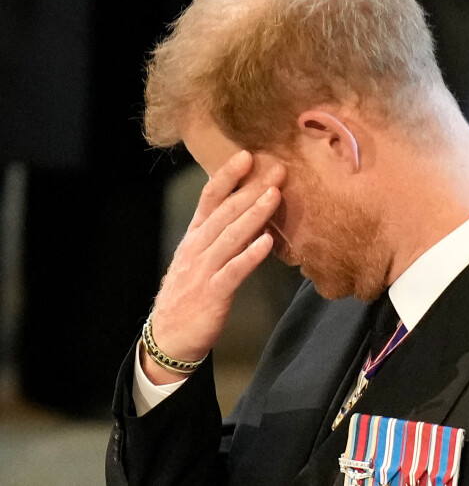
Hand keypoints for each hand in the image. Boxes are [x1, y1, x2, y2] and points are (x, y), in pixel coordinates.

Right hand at [143, 150, 285, 382]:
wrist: (169, 336)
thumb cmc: (189, 292)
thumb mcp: (197, 257)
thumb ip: (219, 234)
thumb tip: (249, 213)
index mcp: (194, 236)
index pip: (209, 198)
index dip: (228, 176)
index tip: (248, 155)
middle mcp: (197, 247)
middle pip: (225, 212)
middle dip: (251, 189)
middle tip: (277, 169)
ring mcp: (203, 269)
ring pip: (230, 236)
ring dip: (253, 214)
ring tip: (274, 195)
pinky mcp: (213, 293)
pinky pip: (234, 271)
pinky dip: (250, 255)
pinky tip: (267, 242)